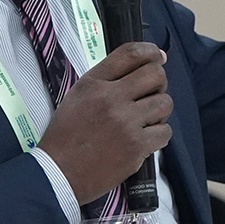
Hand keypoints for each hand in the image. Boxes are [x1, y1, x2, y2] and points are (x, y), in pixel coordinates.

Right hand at [38, 42, 172, 203]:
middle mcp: (112, 98)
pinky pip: (165, 131)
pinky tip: (145, 138)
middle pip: (155, 75)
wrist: (59, 172)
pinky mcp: (137, 146)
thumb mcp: (77, 97)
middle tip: (151, 94)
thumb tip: (137, 71)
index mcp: (94, 83)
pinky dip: (158, 135)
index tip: (158, 56)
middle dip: (158, 83)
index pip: (130, 53)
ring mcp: (126, 122)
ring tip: (146, 119)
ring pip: (165, 103)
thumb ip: (104, 82)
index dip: (150, 51)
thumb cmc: (66, 136)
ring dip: (159, 110)